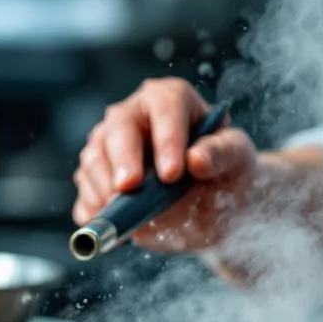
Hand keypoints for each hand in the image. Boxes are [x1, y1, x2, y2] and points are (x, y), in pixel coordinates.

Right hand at [73, 77, 257, 252]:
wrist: (213, 199)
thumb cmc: (226, 168)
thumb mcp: (237, 157)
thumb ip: (222, 153)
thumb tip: (197, 160)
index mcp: (170, 99)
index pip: (165, 107)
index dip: (167, 139)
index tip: (173, 174)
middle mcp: (134, 115)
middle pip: (118, 128)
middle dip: (122, 160)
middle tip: (128, 188)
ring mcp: (110, 144)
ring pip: (94, 157)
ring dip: (101, 185)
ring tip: (117, 210)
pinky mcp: (98, 176)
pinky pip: (85, 189)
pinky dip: (91, 207)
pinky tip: (101, 222)